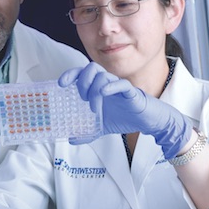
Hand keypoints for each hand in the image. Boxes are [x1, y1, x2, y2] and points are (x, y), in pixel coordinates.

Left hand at [58, 62, 191, 158]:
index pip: (81, 73)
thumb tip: (70, 140)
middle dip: (82, 81)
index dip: (71, 75)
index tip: (61, 84)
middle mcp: (107, 83)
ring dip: (95, 90)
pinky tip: (105, 94)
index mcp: (97, 87)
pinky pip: (121, 84)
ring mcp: (118, 86)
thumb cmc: (124, 117)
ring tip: (94, 108)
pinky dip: (111, 87)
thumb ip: (86, 132)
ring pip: (104, 76)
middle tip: (82, 98)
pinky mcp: (131, 92)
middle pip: (91, 68)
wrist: (146, 121)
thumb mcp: (101, 127)